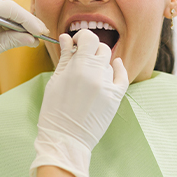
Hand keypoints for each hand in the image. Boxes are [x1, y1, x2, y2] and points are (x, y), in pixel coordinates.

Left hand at [0, 0, 46, 115]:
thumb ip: (11, 41)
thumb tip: (31, 39)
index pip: (8, 8)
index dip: (28, 20)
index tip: (41, 31)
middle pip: (4, 7)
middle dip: (22, 22)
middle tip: (38, 35)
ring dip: (11, 23)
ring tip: (28, 37)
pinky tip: (11, 34)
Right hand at [30, 30, 128, 176]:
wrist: (65, 139)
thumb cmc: (54, 111)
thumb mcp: (55, 81)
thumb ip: (64, 58)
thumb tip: (66, 39)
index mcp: (78, 67)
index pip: (88, 38)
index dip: (82, 37)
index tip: (75, 43)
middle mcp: (95, 74)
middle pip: (100, 48)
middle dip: (90, 49)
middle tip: (80, 56)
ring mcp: (107, 86)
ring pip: (108, 62)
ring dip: (99, 62)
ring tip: (88, 72)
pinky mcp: (115, 98)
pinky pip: (122, 76)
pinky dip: (119, 68)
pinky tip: (115, 65)